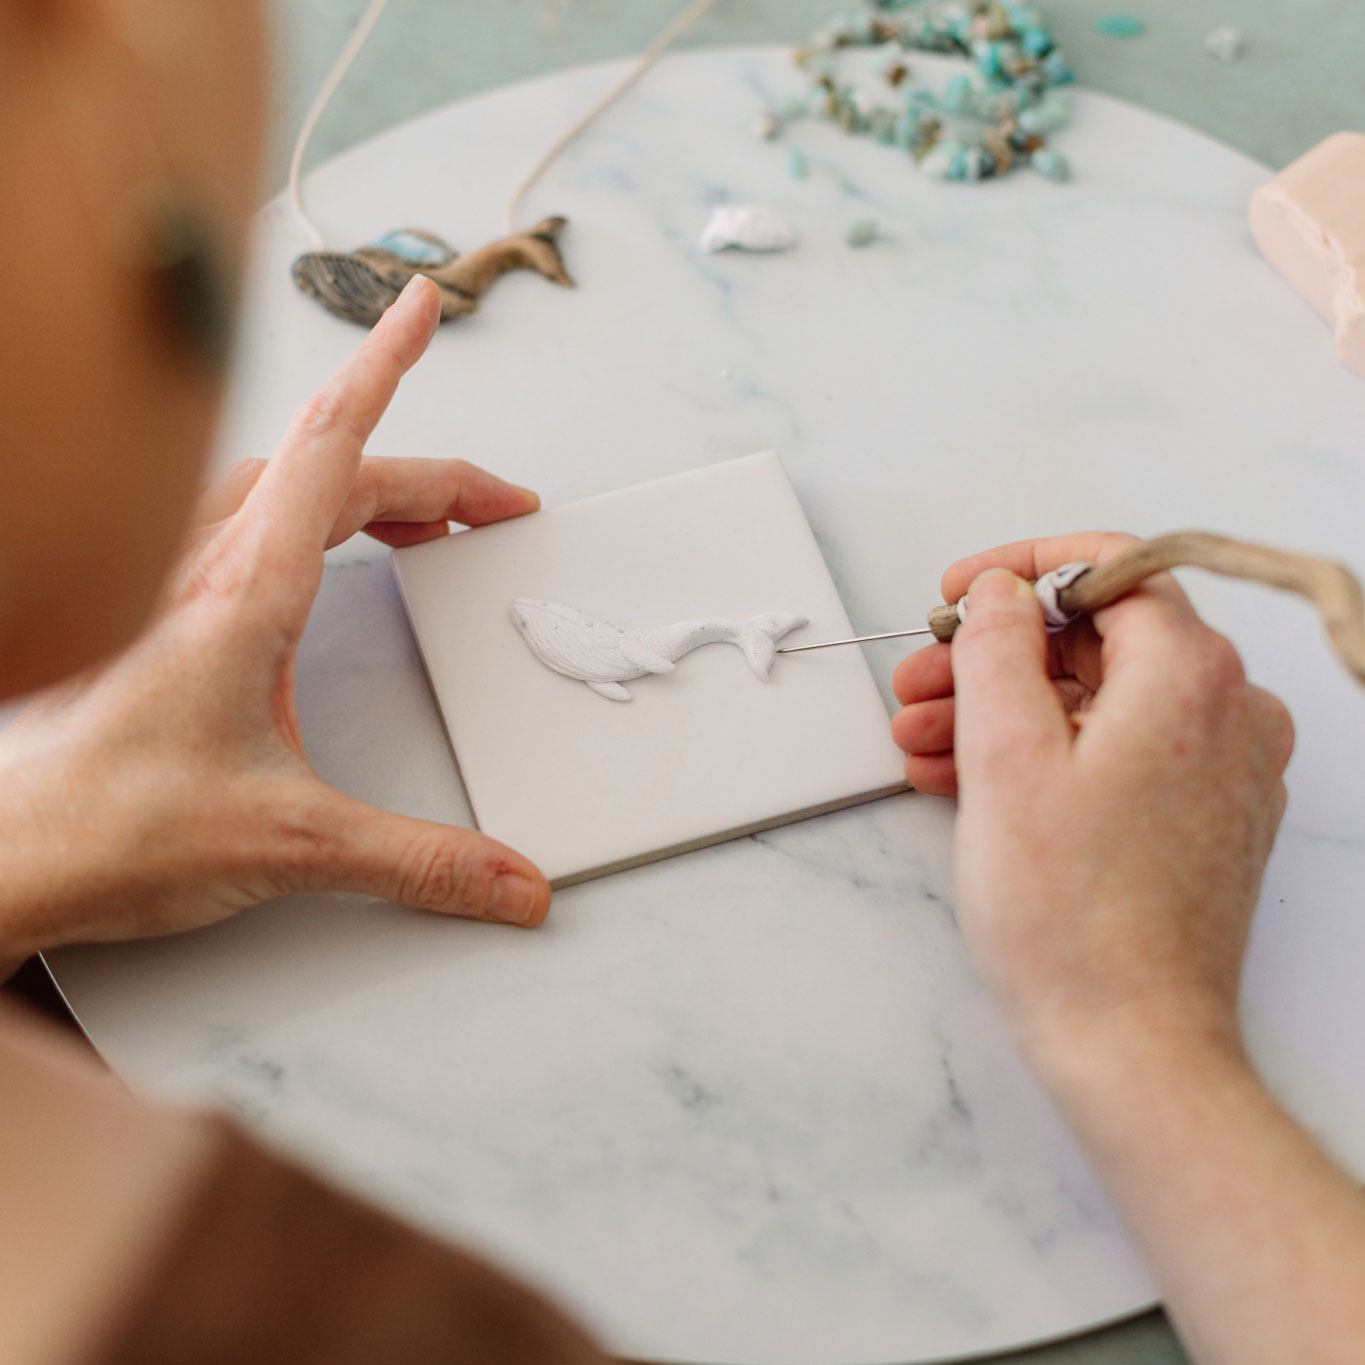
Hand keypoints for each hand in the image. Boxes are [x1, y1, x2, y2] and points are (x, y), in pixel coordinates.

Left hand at [0, 276, 549, 963]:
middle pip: (328, 468)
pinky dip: (300, 510)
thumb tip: (509, 880)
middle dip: (427, 473)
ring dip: (358, 482)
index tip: (420, 309)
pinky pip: (237, 520)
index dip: (386, 366)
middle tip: (489, 502)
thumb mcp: (291, 843)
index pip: (332, 444)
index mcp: (243, 591)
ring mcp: (166, 584)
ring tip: (418, 512)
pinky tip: (313, 553)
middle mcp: (199, 567)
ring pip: (276, 485)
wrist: (0, 863)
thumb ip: (417, 861)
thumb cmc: (102, 826)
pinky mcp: (149, 614)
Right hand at [890, 533, 1294, 1057]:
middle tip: (919, 682)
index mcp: (1190, 676)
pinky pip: (1114, 754)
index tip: (959, 595)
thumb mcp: (1006, 757)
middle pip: (1096, 641)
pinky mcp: (1201, 819)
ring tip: (920, 743)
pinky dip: (1042, 756)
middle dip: (994, 657)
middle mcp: (1227, 712)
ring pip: (1097, 701)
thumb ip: (997, 648)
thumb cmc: (1073, 919)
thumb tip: (1003, 592)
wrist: (1130, 1045)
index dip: (1021, 571)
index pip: (1110, 568)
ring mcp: (1220, 770)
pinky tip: (964, 780)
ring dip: (1002, 711)